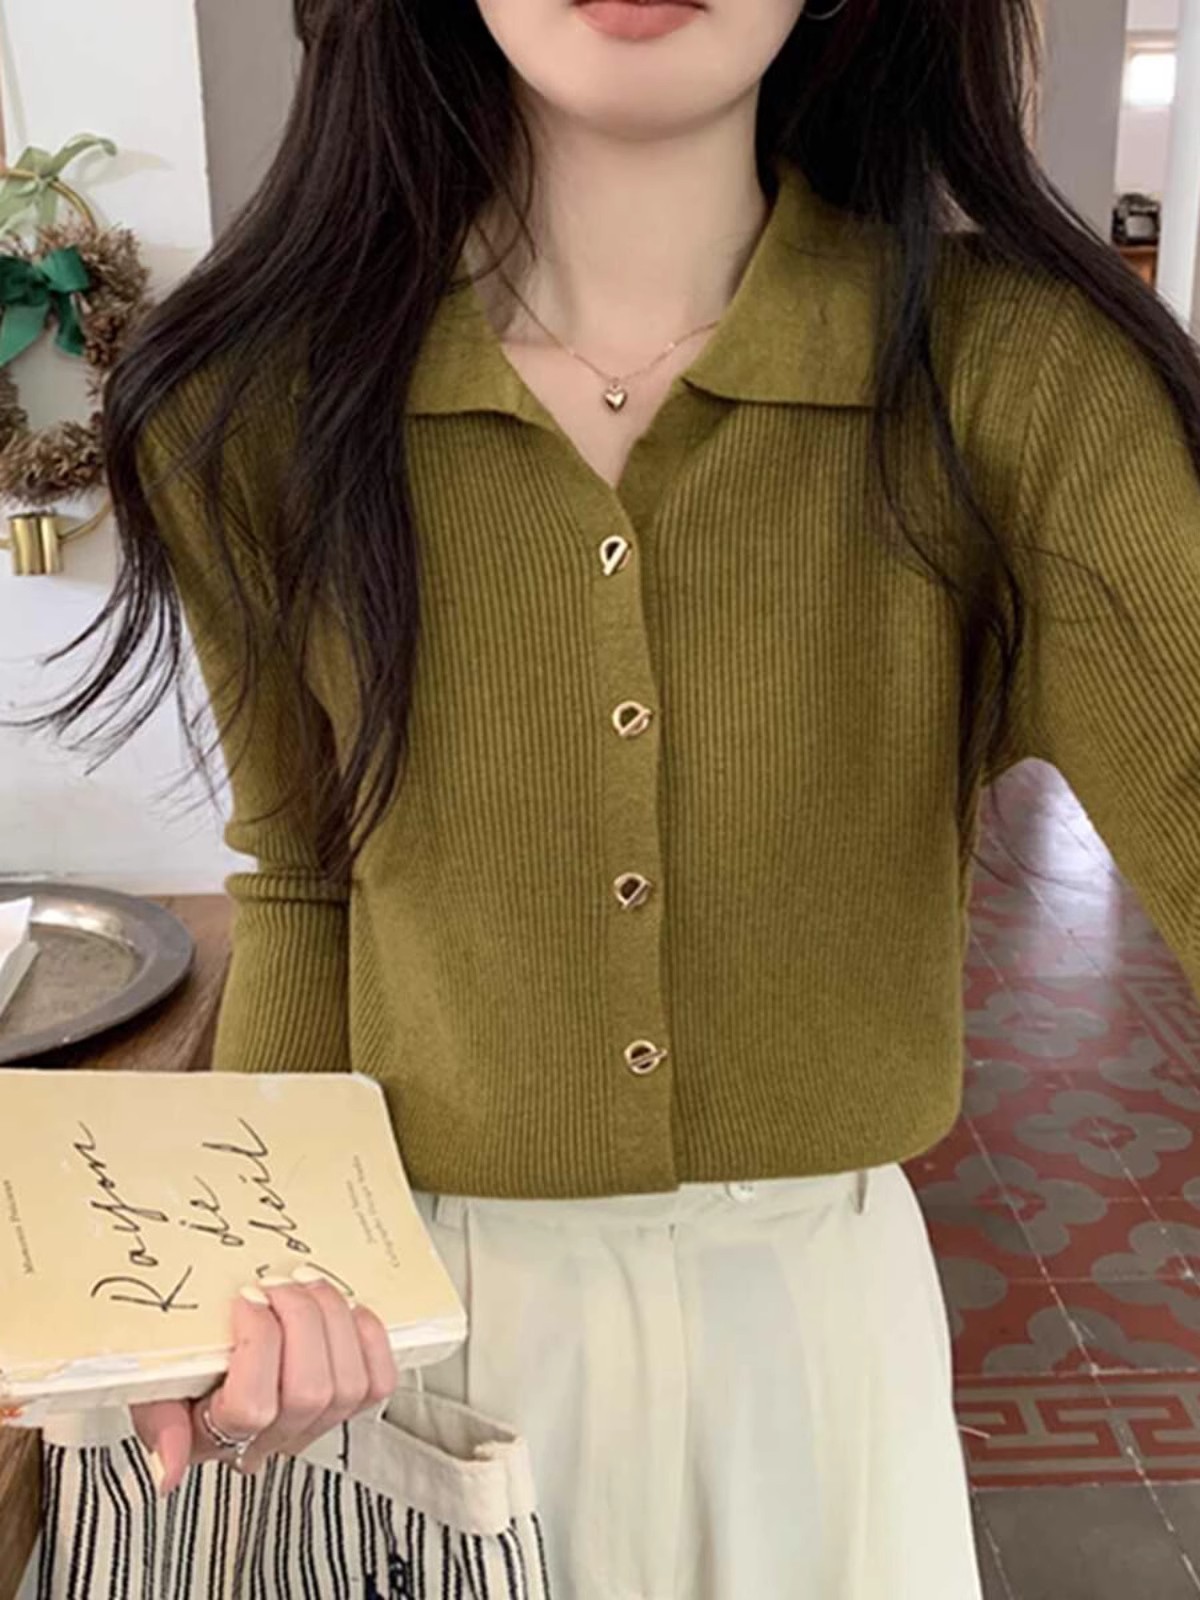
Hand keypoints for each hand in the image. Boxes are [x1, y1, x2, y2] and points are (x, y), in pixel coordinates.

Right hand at [131, 1269, 398, 1495]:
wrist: (205, 1363)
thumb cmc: (180, 1371)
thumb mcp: (151, 1388)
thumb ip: (157, 1425)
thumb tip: (168, 1472)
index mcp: (216, 1435)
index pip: (251, 1408)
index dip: (258, 1343)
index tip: (245, 1298)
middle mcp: (272, 1439)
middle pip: (310, 1392)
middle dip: (302, 1320)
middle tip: (279, 1282)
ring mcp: (314, 1425)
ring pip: (348, 1385)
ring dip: (334, 1320)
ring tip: (307, 1284)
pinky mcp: (349, 1403)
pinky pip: (378, 1382)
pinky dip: (369, 1338)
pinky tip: (345, 1310)